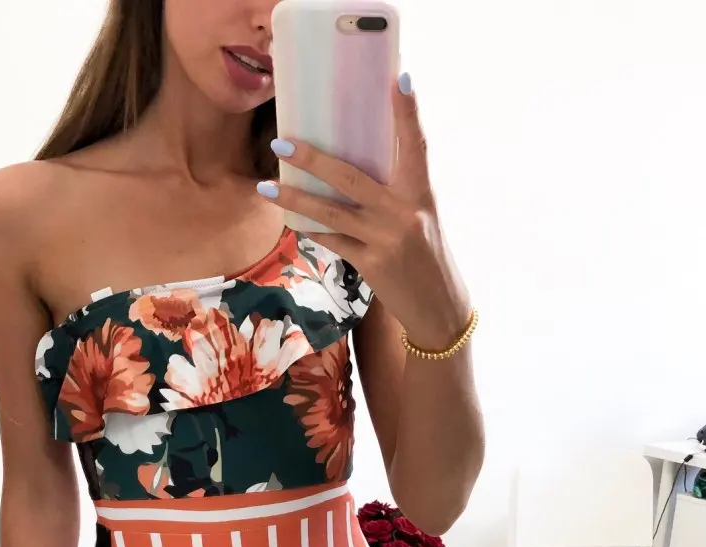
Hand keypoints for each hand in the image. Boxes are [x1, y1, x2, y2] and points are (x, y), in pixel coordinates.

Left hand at [260, 73, 471, 351]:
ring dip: (294, 197)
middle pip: (351, 176)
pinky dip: (311, 230)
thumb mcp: (422, 220)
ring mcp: (385, 239)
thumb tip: (355, 174)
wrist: (438, 308)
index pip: (416, 144)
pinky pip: (332, 242)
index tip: (399, 78)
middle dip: (313, 159)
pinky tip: (291, 221)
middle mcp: (404, 212)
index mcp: (421, 194)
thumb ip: (397, 196)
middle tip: (283, 141)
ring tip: (266, 186)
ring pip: (330, 212)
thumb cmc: (428, 259)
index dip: (408, 112)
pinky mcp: (371, 264)